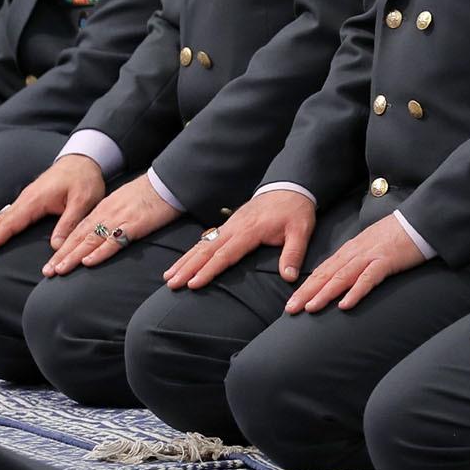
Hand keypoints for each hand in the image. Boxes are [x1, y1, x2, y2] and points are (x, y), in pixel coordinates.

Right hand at [0, 154, 105, 263]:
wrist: (83, 159)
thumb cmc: (84, 179)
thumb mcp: (82, 201)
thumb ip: (69, 223)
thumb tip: (56, 247)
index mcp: (34, 201)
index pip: (9, 224)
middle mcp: (25, 200)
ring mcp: (25, 200)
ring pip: (0, 220)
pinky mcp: (28, 201)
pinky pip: (7, 217)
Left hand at [42, 175, 179, 275]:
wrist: (166, 183)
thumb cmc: (147, 195)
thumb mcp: (122, 204)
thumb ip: (109, 217)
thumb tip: (98, 234)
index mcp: (103, 210)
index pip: (78, 231)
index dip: (63, 247)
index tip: (51, 263)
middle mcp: (106, 214)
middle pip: (79, 237)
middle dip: (62, 255)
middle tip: (48, 271)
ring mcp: (119, 219)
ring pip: (91, 240)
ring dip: (74, 256)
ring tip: (60, 269)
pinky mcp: (134, 225)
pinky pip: (114, 240)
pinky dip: (100, 252)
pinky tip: (88, 261)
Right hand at [163, 189, 316, 289]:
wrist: (289, 185)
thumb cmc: (295, 210)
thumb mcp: (301, 231)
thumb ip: (294, 253)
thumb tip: (288, 276)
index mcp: (250, 231)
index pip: (225, 254)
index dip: (209, 270)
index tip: (193, 284)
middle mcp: (234, 228)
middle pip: (206, 250)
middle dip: (187, 267)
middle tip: (172, 283)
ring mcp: (229, 225)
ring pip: (202, 244)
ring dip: (184, 260)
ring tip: (169, 276)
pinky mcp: (229, 225)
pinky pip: (206, 239)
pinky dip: (192, 252)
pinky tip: (182, 262)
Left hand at [285, 212, 424, 312]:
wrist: (418, 221)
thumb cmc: (396, 236)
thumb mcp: (370, 247)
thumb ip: (356, 261)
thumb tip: (342, 278)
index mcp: (350, 250)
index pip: (323, 270)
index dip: (306, 286)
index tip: (292, 302)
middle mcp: (355, 253)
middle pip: (326, 274)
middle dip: (307, 292)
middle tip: (290, 309)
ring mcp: (370, 256)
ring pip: (342, 277)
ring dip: (324, 293)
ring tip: (310, 308)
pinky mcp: (386, 261)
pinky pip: (368, 278)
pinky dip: (355, 291)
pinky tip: (345, 304)